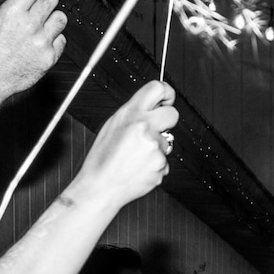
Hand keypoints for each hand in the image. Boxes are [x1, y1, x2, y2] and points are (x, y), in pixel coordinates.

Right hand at [0, 0, 66, 99]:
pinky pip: (62, 40)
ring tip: (42, 26)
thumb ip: (12, 7)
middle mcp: (28, 24)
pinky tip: (42, 43)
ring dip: (54, 18)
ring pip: (61, 18)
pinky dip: (55, 39)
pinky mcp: (49, 57)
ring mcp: (41, 41)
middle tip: (44, 4)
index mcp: (12, 11)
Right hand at [74, 81, 178, 209]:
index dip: (167, 92)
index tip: (167, 98)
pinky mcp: (160, 163)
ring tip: (136, 156)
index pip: (156, 88)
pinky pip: (164, 160)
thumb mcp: (112, 126)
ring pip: (167, 141)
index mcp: (129, 113)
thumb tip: (151, 106)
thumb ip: (134, 114)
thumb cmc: (103, 159)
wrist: (101, 186)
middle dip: (167, 120)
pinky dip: (155, 164)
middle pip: (173, 114)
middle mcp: (143, 126)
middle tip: (157, 128)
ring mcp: (153, 145)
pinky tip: (140, 167)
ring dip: (156, 148)